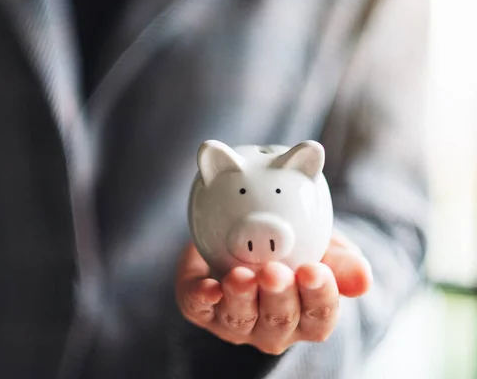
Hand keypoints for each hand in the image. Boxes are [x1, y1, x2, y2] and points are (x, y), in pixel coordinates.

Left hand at [174, 232, 372, 354]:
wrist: (238, 233)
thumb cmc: (287, 248)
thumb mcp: (319, 244)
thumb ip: (341, 260)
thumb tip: (363, 280)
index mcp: (306, 316)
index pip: (320, 317)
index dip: (319, 297)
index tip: (314, 270)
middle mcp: (272, 327)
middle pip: (279, 322)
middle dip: (277, 297)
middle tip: (274, 272)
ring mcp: (235, 321)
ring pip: (239, 320)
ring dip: (241, 298)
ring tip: (241, 276)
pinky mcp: (201, 307)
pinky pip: (199, 308)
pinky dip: (202, 299)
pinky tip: (209, 287)